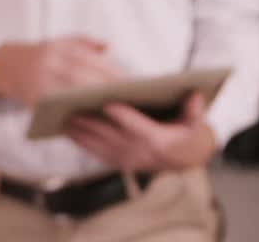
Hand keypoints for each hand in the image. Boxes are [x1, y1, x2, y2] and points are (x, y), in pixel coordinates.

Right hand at [0, 36, 118, 104]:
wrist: (10, 67)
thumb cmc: (45, 55)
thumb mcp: (61, 42)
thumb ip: (85, 42)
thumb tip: (108, 45)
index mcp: (56, 48)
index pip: (87, 60)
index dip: (108, 71)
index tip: (128, 83)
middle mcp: (46, 65)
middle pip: (79, 78)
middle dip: (103, 90)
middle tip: (126, 100)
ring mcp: (38, 84)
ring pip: (69, 96)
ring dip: (92, 105)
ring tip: (114, 112)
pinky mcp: (34, 102)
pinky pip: (58, 110)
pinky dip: (76, 115)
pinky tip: (93, 120)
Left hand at [66, 91, 216, 171]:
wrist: (183, 158)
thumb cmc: (185, 132)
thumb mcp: (195, 121)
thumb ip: (195, 108)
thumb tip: (195, 94)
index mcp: (158, 140)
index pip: (137, 126)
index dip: (121, 114)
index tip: (106, 101)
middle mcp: (140, 153)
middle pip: (111, 135)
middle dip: (91, 121)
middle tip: (72, 105)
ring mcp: (128, 160)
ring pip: (99, 145)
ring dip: (81, 132)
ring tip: (63, 116)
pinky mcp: (119, 163)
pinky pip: (96, 153)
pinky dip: (81, 142)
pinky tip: (67, 129)